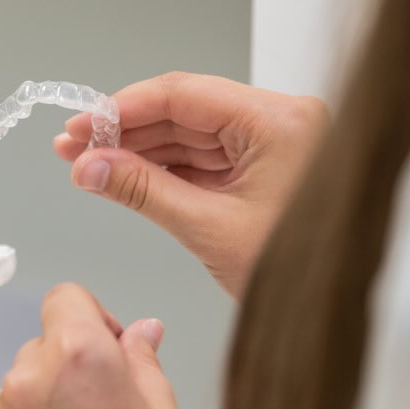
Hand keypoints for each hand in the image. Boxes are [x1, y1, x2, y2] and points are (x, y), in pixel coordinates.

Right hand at [57, 73, 327, 297]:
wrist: (336, 314)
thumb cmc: (299, 274)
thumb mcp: (210, 229)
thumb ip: (143, 190)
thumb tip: (90, 167)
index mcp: (279, 121)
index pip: (184, 94)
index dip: (122, 109)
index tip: (80, 126)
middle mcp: (282, 121)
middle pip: (186, 109)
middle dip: (125, 130)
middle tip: (73, 146)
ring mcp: (276, 143)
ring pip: (193, 134)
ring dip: (140, 149)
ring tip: (90, 164)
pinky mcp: (269, 167)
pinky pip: (208, 157)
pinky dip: (166, 168)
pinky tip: (126, 175)